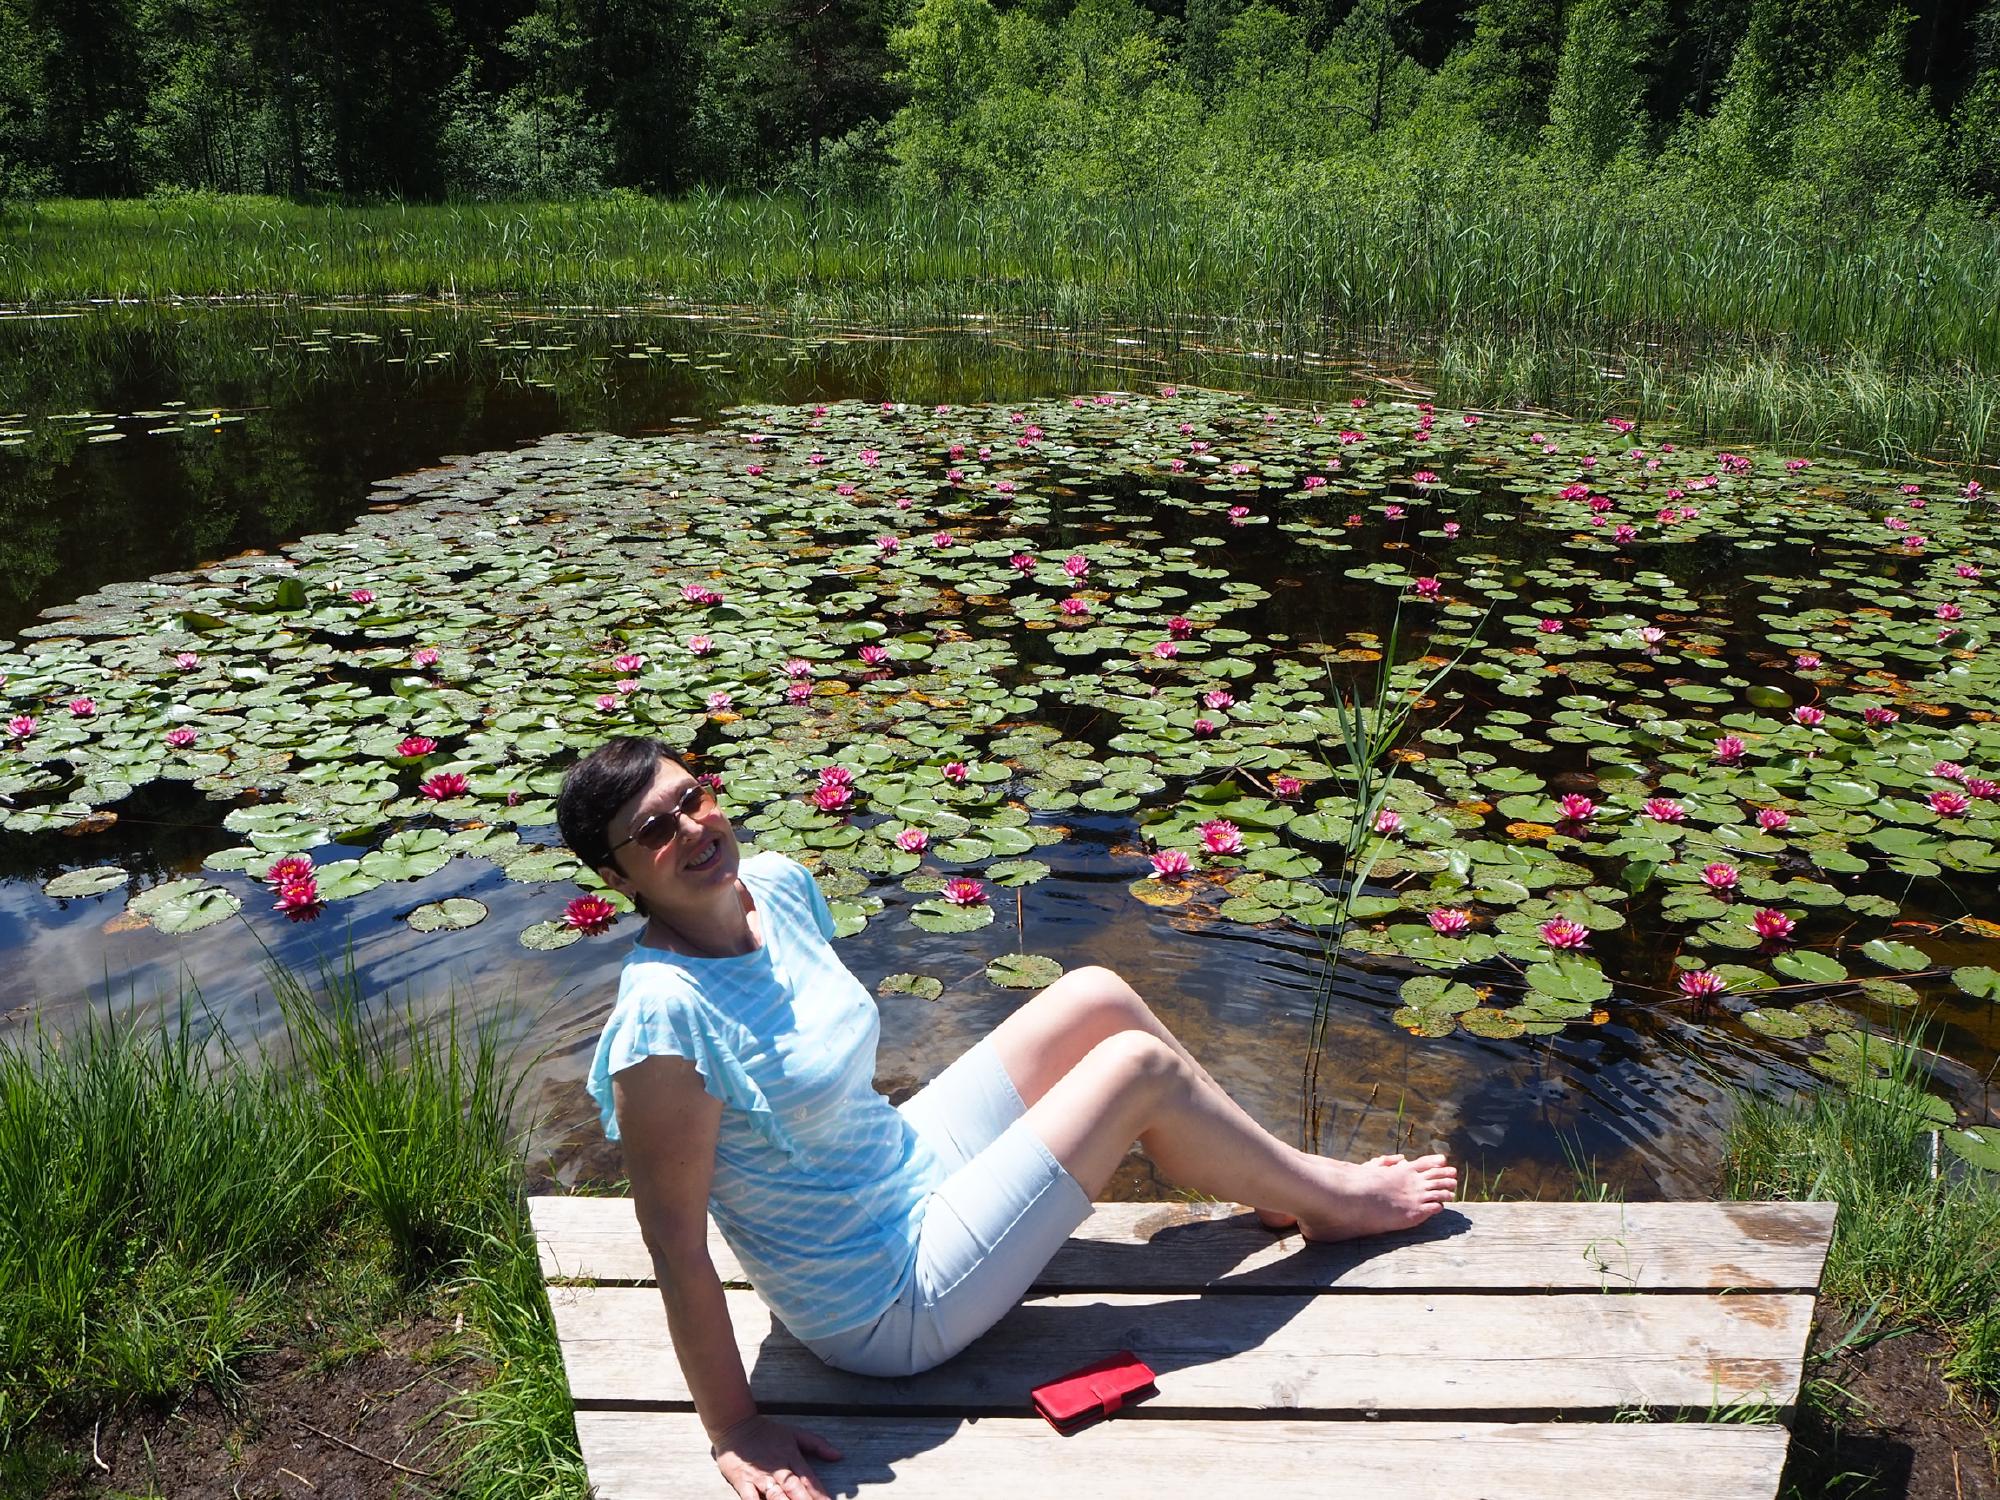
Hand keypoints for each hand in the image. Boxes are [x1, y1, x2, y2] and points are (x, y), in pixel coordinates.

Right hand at [712, 1414, 842, 1499]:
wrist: (735, 1426)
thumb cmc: (767, 1433)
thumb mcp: (794, 1434)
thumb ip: (817, 1445)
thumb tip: (839, 1456)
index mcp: (791, 1457)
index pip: (809, 1479)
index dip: (820, 1494)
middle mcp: (778, 1469)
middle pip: (795, 1489)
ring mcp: (760, 1477)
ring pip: (776, 1496)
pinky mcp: (742, 1482)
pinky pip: (751, 1499)